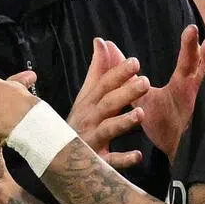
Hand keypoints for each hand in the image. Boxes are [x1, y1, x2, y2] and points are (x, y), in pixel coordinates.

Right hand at [68, 37, 149, 168]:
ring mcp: (91, 141)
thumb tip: (101, 41)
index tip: (135, 62)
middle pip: (107, 104)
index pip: (104, 84)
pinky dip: (123, 159)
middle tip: (145, 82)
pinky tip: (138, 155)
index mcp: (89, 103)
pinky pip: (110, 162)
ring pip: (107, 130)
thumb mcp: (87, 95)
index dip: (118, 73)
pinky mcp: (96, 162)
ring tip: (141, 113)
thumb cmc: (80, 121)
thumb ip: (98, 69)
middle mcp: (89, 119)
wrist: (58, 159)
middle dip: (125, 92)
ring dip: (123, 121)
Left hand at [133, 25, 204, 159]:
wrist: (173, 153)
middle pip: (204, 70)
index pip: (189, 59)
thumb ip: (127, 77)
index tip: (191, 29)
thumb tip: (106, 47)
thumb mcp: (143, 98)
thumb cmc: (163, 122)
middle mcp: (199, 91)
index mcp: (185, 82)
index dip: (190, 45)